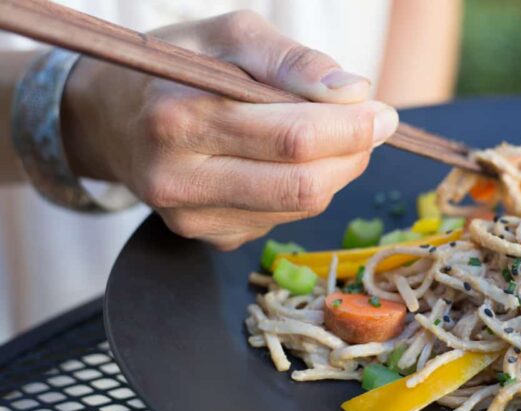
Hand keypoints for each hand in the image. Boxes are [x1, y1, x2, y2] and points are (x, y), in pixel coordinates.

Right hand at [60, 10, 398, 249]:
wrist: (112, 118)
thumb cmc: (177, 67)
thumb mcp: (229, 36)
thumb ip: (292, 60)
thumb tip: (353, 93)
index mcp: (179, 118)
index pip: (292, 140)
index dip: (351, 128)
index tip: (381, 111)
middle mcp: (179, 179)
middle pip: (303, 186)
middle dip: (354, 155)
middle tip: (373, 125)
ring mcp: (192, 218)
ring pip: (300, 208)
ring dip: (334, 172)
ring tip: (330, 136)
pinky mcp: (207, 238)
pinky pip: (282, 220)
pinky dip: (303, 189)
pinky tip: (286, 162)